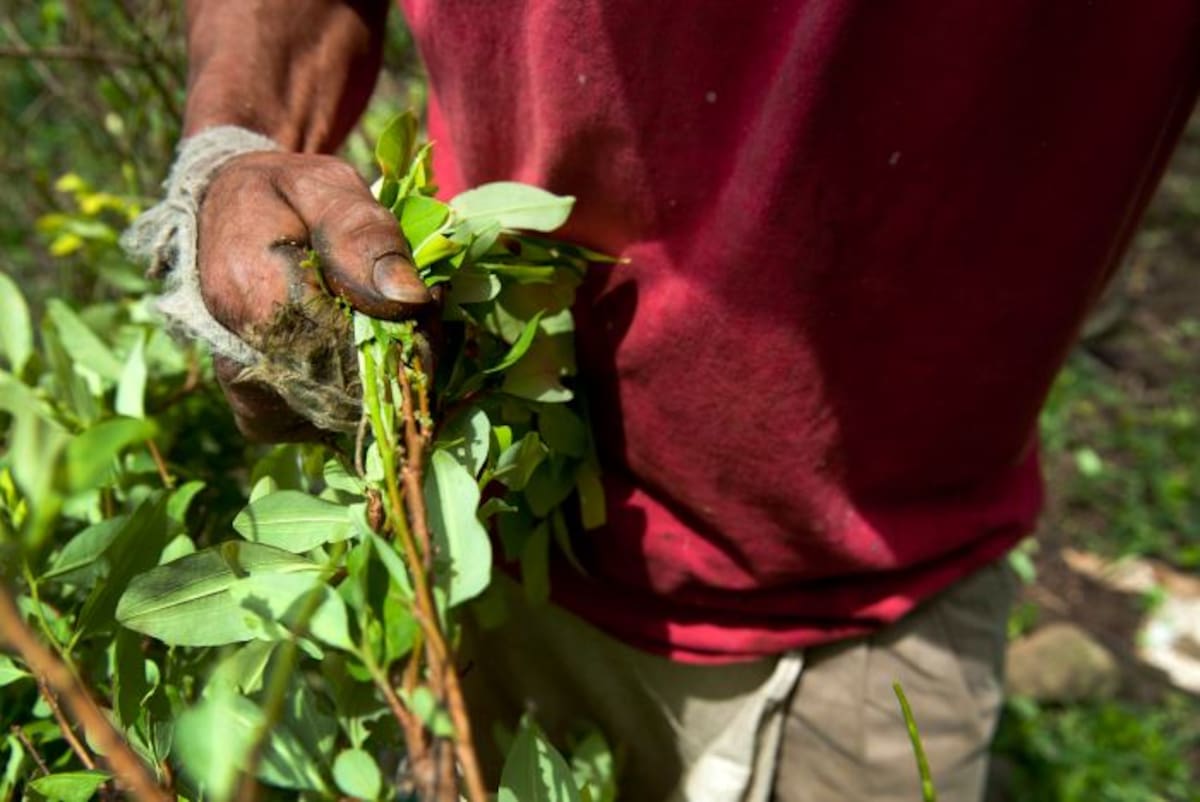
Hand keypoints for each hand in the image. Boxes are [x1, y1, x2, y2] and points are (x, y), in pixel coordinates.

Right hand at [197, 150, 431, 440]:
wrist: (226, 216)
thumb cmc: (284, 196)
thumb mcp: (326, 188)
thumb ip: (366, 234)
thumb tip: (410, 299)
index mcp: (253, 299)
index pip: (359, 350)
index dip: (409, 332)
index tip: (429, 297)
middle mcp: (242, 361)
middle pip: (358, 394)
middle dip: (404, 357)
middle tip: (419, 310)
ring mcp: (252, 398)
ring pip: (350, 419)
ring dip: (388, 380)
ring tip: (391, 325)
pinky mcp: (264, 417)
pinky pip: (330, 426)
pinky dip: (362, 398)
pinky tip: (366, 354)